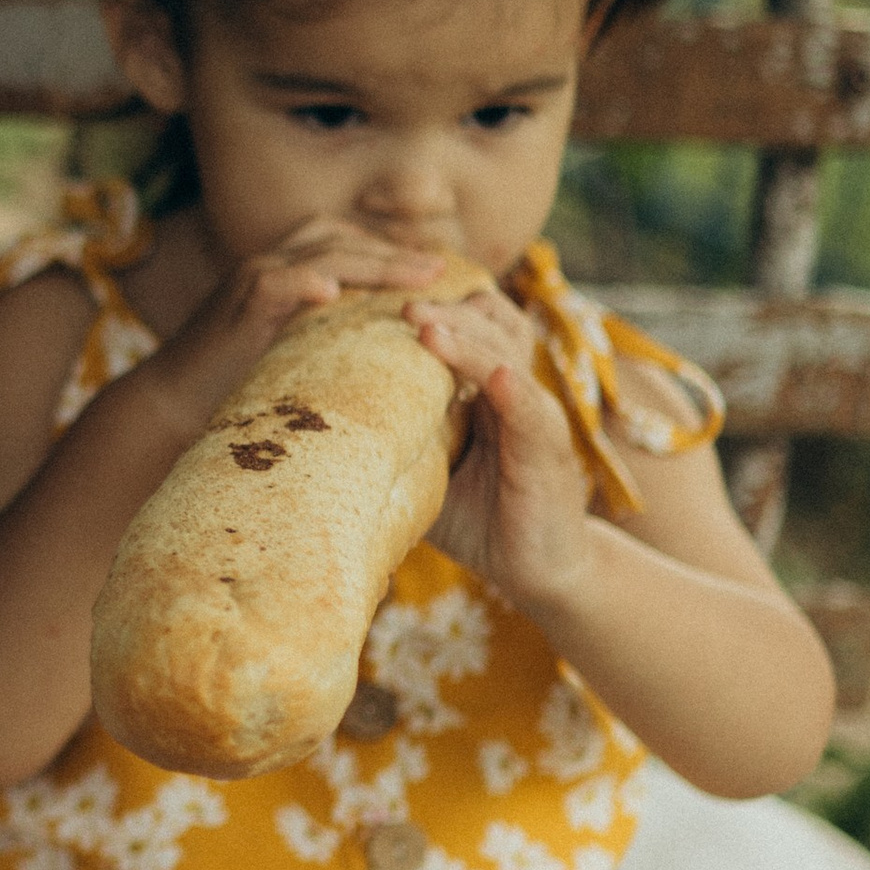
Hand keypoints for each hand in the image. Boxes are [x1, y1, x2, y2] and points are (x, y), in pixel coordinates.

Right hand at [143, 218, 446, 439]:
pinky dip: (304, 282)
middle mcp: (270, 264)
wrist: (173, 401)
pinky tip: (333, 293)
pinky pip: (275, 282)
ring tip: (417, 277)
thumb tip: (386, 354)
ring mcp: (251, 280)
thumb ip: (331, 339)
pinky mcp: (236, 306)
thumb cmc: (236, 386)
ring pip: (321, 253)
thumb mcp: (295, 353)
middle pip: (343, 240)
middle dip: (395, 253)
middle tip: (442, 269)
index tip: (438, 271)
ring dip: (374, 262)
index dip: (391, 252)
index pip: (347, 243)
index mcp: (287, 271)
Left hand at [410, 282, 604, 616]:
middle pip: (489, 324)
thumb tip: (319, 434)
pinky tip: (493, 377)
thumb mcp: (426, 475)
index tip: (378, 299)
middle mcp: (513, 390)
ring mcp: (535, 415)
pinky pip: (531, 411)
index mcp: (483, 388)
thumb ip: (393, 444)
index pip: (465, 326)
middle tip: (401, 305)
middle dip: (445, 311)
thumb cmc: (479, 519)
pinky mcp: (550, 450)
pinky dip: (513, 389)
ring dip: (468, 339)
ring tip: (426, 326)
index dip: (430, 308)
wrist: (536, 570)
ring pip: (507, 355)